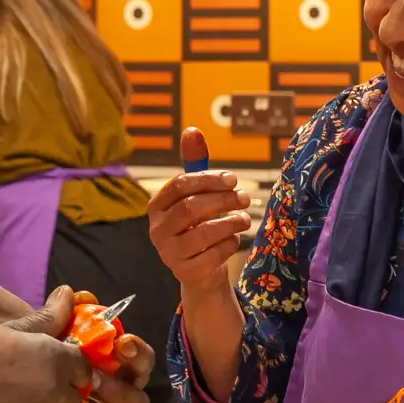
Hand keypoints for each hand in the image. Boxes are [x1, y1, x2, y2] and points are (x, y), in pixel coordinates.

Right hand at [148, 128, 250, 293]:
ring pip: (204, 233)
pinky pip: (213, 255)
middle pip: (191, 207)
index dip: (208, 179)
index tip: (233, 180)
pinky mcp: (185, 272)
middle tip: (246, 198)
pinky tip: (235, 239)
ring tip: (246, 218)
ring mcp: (170, 253)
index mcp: (157, 206)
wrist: (200, 270)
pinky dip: (229, 244)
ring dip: (231, 222)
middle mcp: (158, 230)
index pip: (180, 184)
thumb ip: (195, 164)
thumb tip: (192, 130)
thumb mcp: (197, 195)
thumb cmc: (198, 225)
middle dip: (223, 200)